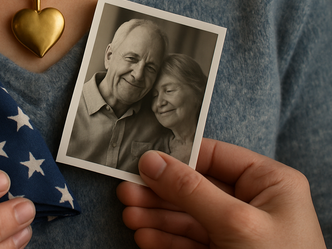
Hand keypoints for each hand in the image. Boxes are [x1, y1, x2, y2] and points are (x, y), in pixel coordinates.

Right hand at [117, 138, 325, 248]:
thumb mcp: (235, 222)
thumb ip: (191, 190)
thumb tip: (152, 161)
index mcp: (268, 182)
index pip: (214, 156)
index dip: (177, 157)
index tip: (144, 161)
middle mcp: (252, 203)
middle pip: (194, 187)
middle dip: (159, 192)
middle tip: (128, 191)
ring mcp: (236, 231)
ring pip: (187, 215)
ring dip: (155, 216)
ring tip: (129, 216)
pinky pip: (188, 240)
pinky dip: (164, 238)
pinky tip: (144, 236)